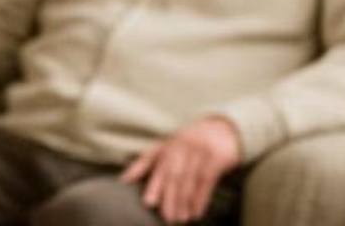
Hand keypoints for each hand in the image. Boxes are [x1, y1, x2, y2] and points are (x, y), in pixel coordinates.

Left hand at [119, 116, 241, 223]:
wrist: (220, 128)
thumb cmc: (186, 144)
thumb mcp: (164, 148)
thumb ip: (144, 163)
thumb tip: (123, 179)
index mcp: (166, 146)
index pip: (154, 164)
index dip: (151, 183)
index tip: (147, 202)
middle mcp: (180, 147)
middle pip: (173, 174)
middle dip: (168, 196)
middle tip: (166, 217)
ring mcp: (198, 151)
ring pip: (189, 179)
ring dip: (184, 201)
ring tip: (180, 219)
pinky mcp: (216, 158)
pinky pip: (207, 180)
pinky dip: (201, 198)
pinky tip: (196, 212)